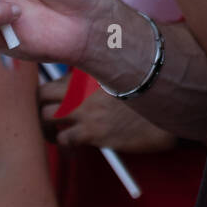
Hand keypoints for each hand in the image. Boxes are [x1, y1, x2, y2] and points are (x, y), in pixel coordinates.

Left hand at [38, 76, 177, 152]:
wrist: (169, 106)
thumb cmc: (152, 85)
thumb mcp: (126, 66)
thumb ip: (105, 63)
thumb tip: (100, 59)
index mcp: (88, 69)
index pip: (51, 75)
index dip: (46, 87)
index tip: (49, 96)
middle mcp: (82, 88)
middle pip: (40, 96)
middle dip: (37, 107)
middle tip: (44, 115)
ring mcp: (85, 110)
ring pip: (45, 118)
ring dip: (46, 127)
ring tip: (53, 133)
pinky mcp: (93, 132)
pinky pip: (65, 139)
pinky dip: (64, 145)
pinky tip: (72, 147)